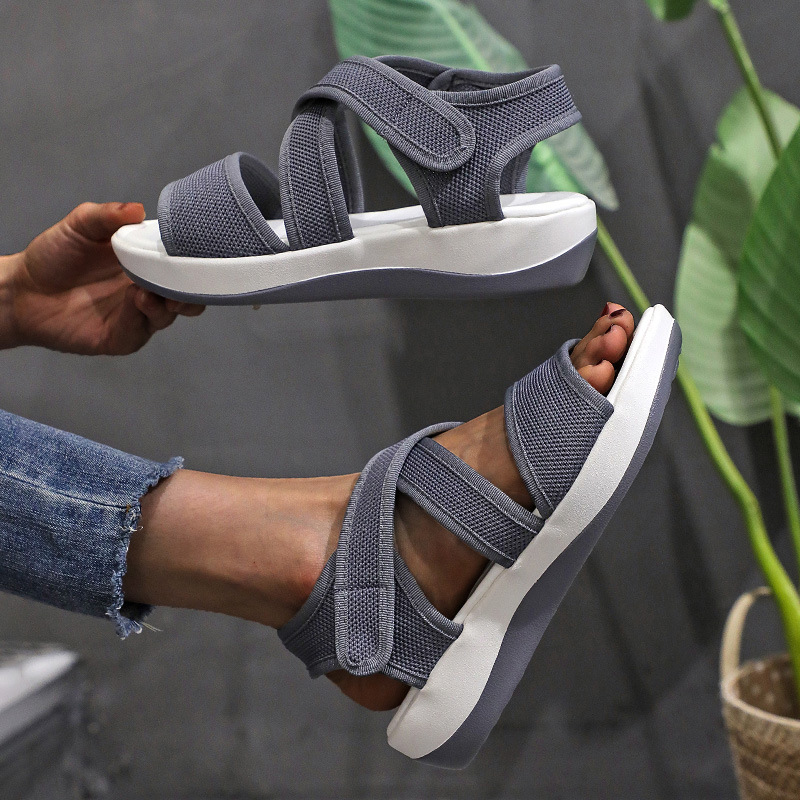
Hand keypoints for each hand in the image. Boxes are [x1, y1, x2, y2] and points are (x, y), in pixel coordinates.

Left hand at [4, 202, 203, 353]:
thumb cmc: (53, 256)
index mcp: (145, 264)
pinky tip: (135, 301)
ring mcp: (135, 317)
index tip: (196, 256)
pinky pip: (140, 331)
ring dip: (166, 304)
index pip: (181, 267)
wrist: (22, 290)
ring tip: (149, 290)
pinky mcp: (121, 338)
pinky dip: (142, 317)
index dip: (193, 264)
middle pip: (185, 298)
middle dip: (191, 293)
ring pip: (167, 316)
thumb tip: (138, 209)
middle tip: (184, 283)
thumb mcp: (79, 226)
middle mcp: (146, 291)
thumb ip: (107, 216)